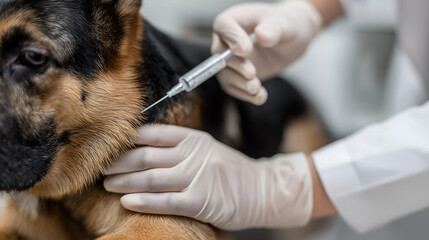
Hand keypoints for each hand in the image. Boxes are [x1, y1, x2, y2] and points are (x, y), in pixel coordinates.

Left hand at [104, 125, 312, 229]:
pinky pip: (165, 201)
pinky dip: (143, 201)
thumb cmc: (227, 170)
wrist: (261, 189)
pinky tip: (128, 202)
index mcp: (193, 138)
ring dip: (124, 181)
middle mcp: (193, 154)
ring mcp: (197, 177)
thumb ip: (178, 147)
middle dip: (118, 163)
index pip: (152, 133)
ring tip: (107, 185)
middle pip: (145, 155)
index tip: (109, 146)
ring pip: (151, 177)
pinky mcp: (201, 200)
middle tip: (101, 168)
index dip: (127, 140)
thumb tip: (140, 147)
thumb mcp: (205, 148)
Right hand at [212, 0, 321, 104]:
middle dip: (236, 66)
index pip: (223, 26)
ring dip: (239, 84)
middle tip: (252, 73)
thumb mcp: (285, 25)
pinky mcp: (236, 76)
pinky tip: (260, 96)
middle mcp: (227, 40)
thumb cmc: (286, 26)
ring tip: (257, 89)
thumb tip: (262, 35)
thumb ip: (274, 30)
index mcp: (236, 19)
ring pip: (224, 75)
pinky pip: (233, 88)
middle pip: (219, 54)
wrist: (291, 42)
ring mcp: (230, 60)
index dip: (231, 38)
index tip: (246, 50)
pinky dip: (245, 95)